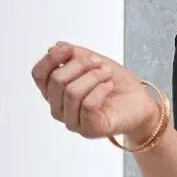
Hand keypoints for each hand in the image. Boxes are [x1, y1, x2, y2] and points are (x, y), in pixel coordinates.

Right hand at [30, 41, 160, 143]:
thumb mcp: (91, 61)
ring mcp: (73, 122)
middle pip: (56, 80)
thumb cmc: (115, 84)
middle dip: (80, 65)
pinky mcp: (90, 129)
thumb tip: (54, 47)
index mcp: (55, 92)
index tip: (71, 49)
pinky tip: (109, 86)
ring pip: (71, 91)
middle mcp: (59, 109)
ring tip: (106, 74)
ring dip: (93, 76)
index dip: (52, 58)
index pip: (38, 74)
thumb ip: (72, 54)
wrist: (138, 101)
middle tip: (99, 63)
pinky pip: (87, 105)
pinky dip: (101, 89)